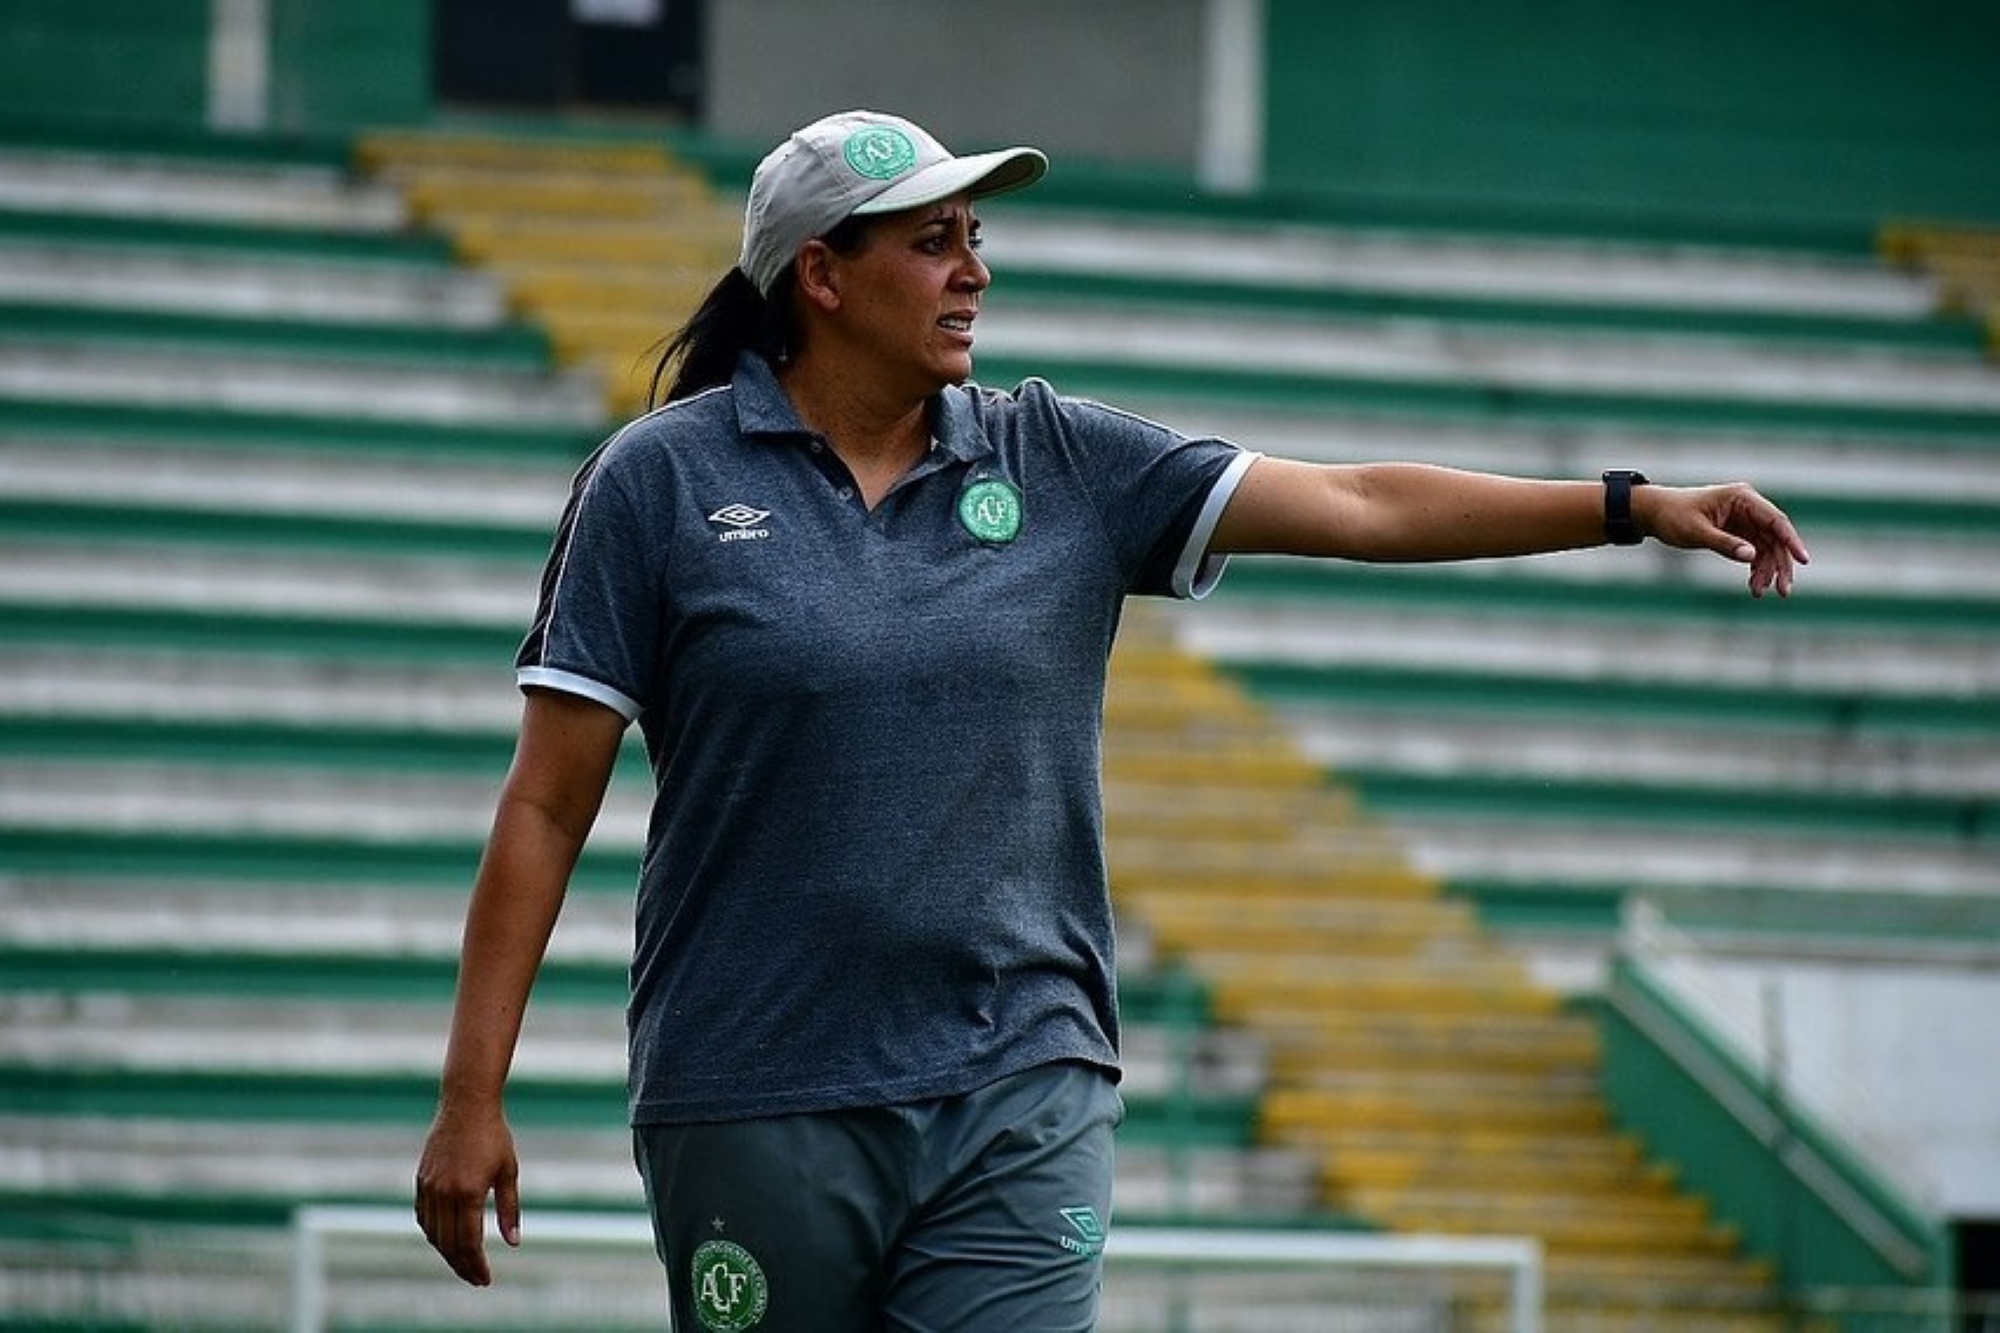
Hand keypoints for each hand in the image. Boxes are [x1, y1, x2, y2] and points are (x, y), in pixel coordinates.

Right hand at [415, 1099, 520, 1285]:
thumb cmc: (494, 1136)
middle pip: (448, 1243)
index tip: (485, 1279)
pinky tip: (445, 1240)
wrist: (466, 1106)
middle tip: (476, 1278)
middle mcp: (444, 1193)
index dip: (476, 1265)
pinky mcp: (421, 1180)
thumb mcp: (508, 1171)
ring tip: (463, 1263)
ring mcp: (429, 1187)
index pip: (468, 1242)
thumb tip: (514, 1242)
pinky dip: (433, 1233)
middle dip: (462, 1265)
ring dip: (446, 1253)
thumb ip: (510, 1209)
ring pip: (433, 1233)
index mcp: (469, 1192)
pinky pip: (423, 1217)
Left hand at [1635, 482, 1810, 597]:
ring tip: (1758, 592)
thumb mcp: (1696, 531)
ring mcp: (1745, 520)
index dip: (1791, 541)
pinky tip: (1754, 586)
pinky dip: (1756, 569)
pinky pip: (1755, 552)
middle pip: (1775, 538)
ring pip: (1767, 548)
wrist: (1654, 513)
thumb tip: (1752, 556)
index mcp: (1742, 498)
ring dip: (1766, 571)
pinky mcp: (1739, 532)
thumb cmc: (1673, 516)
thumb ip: (1724, 543)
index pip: (1776, 520)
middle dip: (1780, 565)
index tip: (1803, 560)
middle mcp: (1749, 507)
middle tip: (1782, 592)